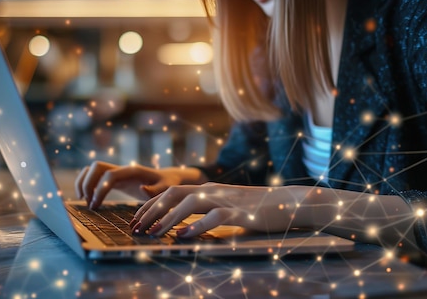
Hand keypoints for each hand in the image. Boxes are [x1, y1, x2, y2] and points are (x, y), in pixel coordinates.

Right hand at [75, 161, 204, 209]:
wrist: (168, 179)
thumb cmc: (168, 186)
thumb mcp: (166, 189)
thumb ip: (156, 191)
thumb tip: (142, 191)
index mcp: (132, 171)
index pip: (109, 175)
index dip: (99, 189)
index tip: (95, 205)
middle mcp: (122, 169)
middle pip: (95, 167)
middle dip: (87, 184)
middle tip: (88, 204)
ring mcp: (116, 172)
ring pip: (91, 169)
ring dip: (83, 183)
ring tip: (85, 201)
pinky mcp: (114, 178)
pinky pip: (94, 176)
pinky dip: (86, 184)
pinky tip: (88, 199)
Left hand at [131, 183, 313, 236]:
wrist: (291, 203)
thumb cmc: (259, 209)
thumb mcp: (229, 208)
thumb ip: (208, 213)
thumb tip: (184, 228)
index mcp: (210, 189)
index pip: (172, 191)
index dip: (151, 204)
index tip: (136, 218)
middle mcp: (214, 191)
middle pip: (174, 194)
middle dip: (151, 210)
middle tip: (135, 227)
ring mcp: (228, 201)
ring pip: (190, 203)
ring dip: (168, 218)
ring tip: (153, 233)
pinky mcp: (242, 214)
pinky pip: (215, 217)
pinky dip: (197, 226)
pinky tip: (184, 237)